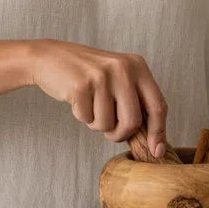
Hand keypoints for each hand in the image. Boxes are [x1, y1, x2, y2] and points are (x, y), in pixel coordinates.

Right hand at [26, 39, 167, 156]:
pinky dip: (81, 116)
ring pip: (107, 124)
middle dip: (119, 133)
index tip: (156, 151)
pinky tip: (77, 98)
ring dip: (96, 123)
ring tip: (90, 103)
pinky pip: (87, 119)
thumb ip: (136, 101)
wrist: (50, 57)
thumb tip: (154, 141)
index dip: (158, 132)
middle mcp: (123, 68)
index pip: (158, 105)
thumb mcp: (119, 77)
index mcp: (138, 66)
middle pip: (133, 122)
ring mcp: (102, 76)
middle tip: (108, 127)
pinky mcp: (81, 85)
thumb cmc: (88, 75)